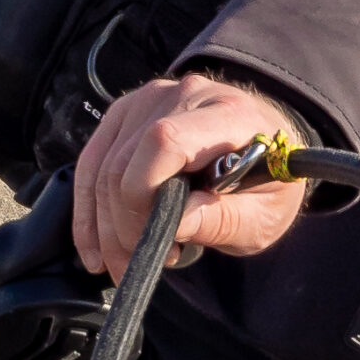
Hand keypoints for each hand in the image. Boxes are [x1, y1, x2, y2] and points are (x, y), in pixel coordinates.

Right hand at [73, 73, 308, 282]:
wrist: (268, 150)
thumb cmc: (269, 183)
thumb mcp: (265, 216)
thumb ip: (225, 220)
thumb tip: (176, 225)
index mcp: (230, 114)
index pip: (166, 140)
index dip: (145, 192)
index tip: (160, 238)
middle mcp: (188, 96)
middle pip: (127, 159)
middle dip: (123, 225)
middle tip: (141, 264)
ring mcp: (154, 99)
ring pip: (103, 165)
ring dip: (104, 225)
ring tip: (128, 260)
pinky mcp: (130, 113)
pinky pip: (93, 161)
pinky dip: (89, 209)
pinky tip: (96, 247)